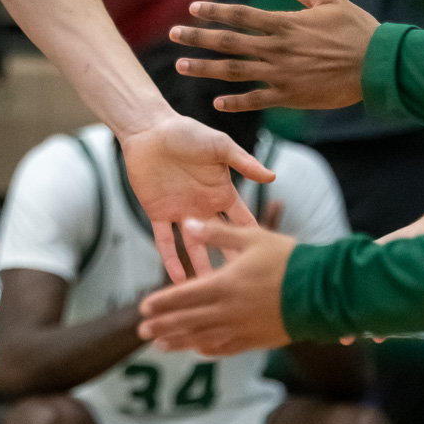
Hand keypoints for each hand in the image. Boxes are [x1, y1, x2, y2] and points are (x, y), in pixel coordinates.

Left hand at [118, 112, 273, 283]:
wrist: (150, 128)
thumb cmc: (187, 132)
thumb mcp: (220, 147)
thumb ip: (243, 162)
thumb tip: (272, 176)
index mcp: (222, 194)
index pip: (242, 221)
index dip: (252, 240)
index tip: (267, 265)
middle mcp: (203, 208)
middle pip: (219, 242)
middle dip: (229, 264)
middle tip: (240, 291)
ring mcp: (181, 213)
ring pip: (193, 248)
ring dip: (200, 269)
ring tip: (208, 295)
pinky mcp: (158, 213)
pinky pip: (164, 241)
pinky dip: (170, 259)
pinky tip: (177, 280)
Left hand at [137, 219, 294, 354]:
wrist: (326, 291)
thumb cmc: (290, 259)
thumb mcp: (252, 237)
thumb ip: (217, 232)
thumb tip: (186, 223)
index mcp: (225, 284)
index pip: (184, 296)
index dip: (162, 302)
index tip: (143, 307)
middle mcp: (229, 311)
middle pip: (188, 321)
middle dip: (163, 326)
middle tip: (141, 331)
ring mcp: (243, 328)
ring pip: (203, 338)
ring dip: (179, 341)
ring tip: (159, 345)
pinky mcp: (257, 339)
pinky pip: (226, 348)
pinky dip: (207, 349)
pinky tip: (196, 350)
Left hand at [170, 0, 376, 111]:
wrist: (379, 65)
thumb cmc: (358, 29)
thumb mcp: (329, 1)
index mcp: (286, 23)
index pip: (241, 15)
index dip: (214, 11)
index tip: (192, 8)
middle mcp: (278, 48)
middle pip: (228, 42)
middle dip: (198, 38)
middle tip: (172, 35)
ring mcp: (282, 74)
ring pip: (234, 71)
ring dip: (205, 69)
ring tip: (181, 66)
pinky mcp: (291, 95)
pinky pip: (256, 100)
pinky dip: (235, 102)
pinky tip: (216, 102)